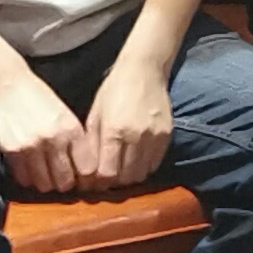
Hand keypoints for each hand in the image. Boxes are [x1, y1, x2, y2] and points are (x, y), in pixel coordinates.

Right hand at [0, 70, 90, 194]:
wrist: (6, 83)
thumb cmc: (38, 96)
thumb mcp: (64, 113)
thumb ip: (74, 138)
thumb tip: (83, 169)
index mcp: (71, 128)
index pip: (86, 168)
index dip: (84, 178)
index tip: (80, 179)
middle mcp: (53, 139)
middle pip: (65, 181)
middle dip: (64, 183)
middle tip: (60, 179)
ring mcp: (31, 146)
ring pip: (44, 184)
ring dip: (45, 182)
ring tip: (43, 174)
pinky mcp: (11, 151)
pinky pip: (24, 178)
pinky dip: (27, 177)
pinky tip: (28, 168)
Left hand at [80, 59, 174, 191]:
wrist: (144, 69)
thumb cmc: (114, 90)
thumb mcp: (96, 114)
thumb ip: (92, 144)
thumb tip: (87, 172)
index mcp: (114, 130)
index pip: (107, 172)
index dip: (99, 182)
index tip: (94, 182)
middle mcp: (135, 135)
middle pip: (125, 177)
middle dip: (113, 182)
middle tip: (106, 179)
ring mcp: (153, 136)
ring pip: (141, 173)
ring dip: (129, 177)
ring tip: (121, 171)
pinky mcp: (166, 134)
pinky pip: (155, 164)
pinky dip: (144, 168)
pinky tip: (135, 162)